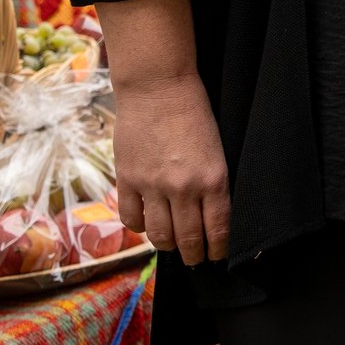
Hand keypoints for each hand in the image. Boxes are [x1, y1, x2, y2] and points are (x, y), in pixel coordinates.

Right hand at [113, 71, 231, 264]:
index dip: (218, 249)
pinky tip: (147, 224)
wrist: (158, 86)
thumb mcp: (217, 147)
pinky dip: (139, 227)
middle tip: (196, 259)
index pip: (217, 229)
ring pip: (158, 235)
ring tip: (172, 246)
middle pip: (187, 239)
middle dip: (194, 254)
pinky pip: (131, 218)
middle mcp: (183, 187)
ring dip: (166, 246)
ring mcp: (152, 185)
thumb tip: (212, 211)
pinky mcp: (127, 179)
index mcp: (213, 178)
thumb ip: (213, 181)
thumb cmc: (194, 110)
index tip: (218, 255)